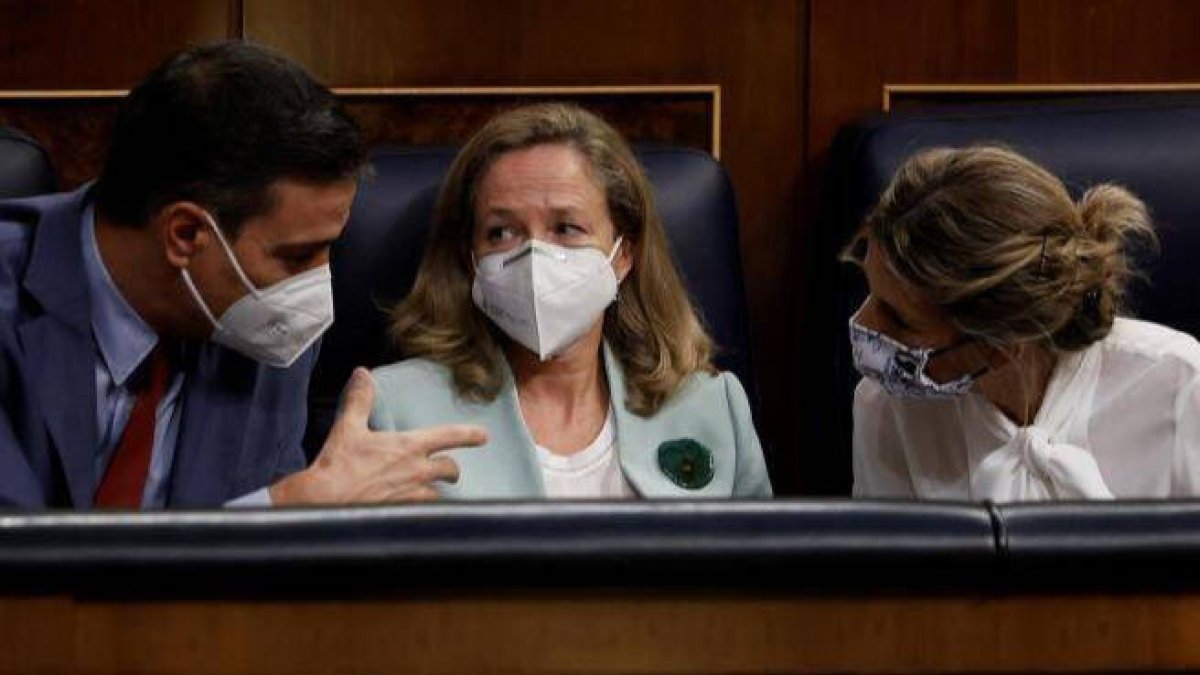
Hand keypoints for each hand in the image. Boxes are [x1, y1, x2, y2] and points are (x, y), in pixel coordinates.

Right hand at [271, 368, 486, 504]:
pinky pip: (422, 513)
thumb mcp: (348, 427)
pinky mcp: (404, 514)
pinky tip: (413, 512)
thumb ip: (360, 400)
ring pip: (437, 493)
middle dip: (452, 470)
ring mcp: (412, 496)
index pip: (449, 436)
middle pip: (450, 469)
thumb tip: (363, 374)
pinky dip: (421, 510)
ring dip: (435, 491)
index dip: (469, 435)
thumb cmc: (338, 466)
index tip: (483, 436)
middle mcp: (417, 472)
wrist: (325, 501)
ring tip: (428, 492)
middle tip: (450, 472)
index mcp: (408, 447)